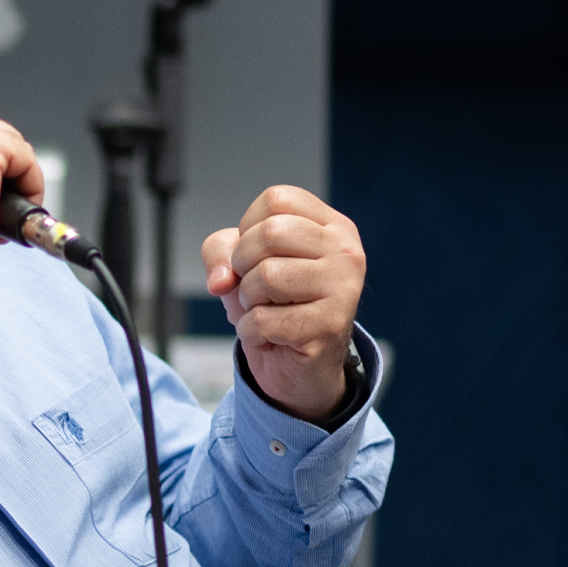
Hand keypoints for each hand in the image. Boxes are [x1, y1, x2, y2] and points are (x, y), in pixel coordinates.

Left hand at [201, 184, 366, 420]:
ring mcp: (344, 288)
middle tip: (254, 288)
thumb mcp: (241, 266)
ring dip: (248, 301)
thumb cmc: (274, 306)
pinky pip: (263, 320)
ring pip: (266, 276)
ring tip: (265, 312)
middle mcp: (346, 251)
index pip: (276, 199)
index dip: (248, 228)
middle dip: (243, 264)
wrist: (299, 367)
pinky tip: (269, 336)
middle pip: (270, 233)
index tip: (258, 256)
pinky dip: (250, 332)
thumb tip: (221, 279)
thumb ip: (220, 252)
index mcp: (331, 226)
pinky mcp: (330, 326)